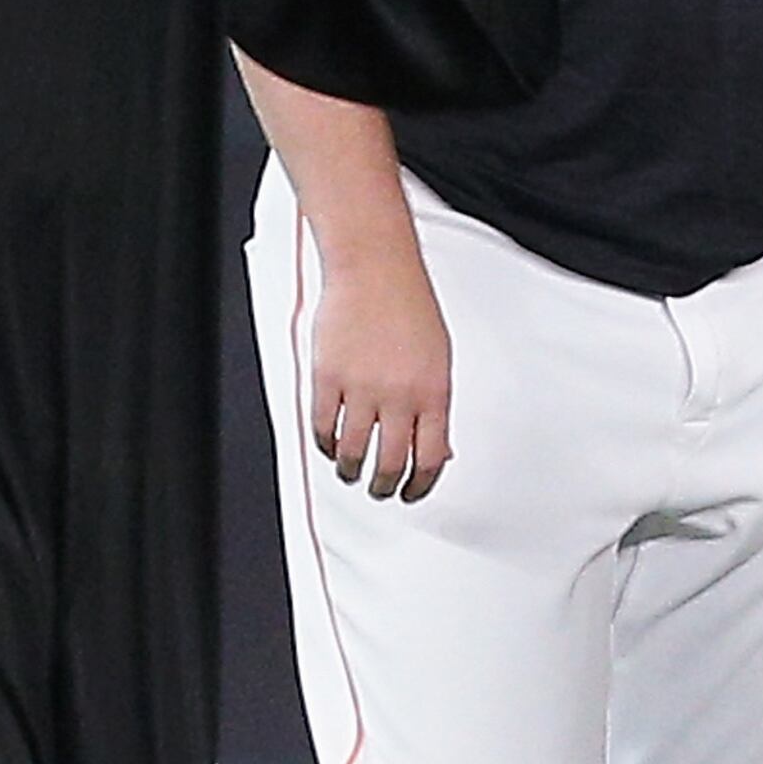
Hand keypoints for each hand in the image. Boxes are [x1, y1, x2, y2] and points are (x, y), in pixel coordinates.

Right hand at [308, 248, 453, 501]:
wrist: (375, 270)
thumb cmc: (409, 307)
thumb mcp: (439, 361)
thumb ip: (436, 407)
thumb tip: (436, 447)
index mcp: (433, 393)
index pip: (431, 459)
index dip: (421, 486)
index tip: (413, 493)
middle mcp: (398, 395)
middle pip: (391, 463)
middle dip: (385, 486)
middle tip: (381, 489)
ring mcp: (361, 387)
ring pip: (353, 452)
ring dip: (351, 471)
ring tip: (351, 472)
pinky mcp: (327, 377)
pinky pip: (323, 426)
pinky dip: (325, 443)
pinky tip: (330, 445)